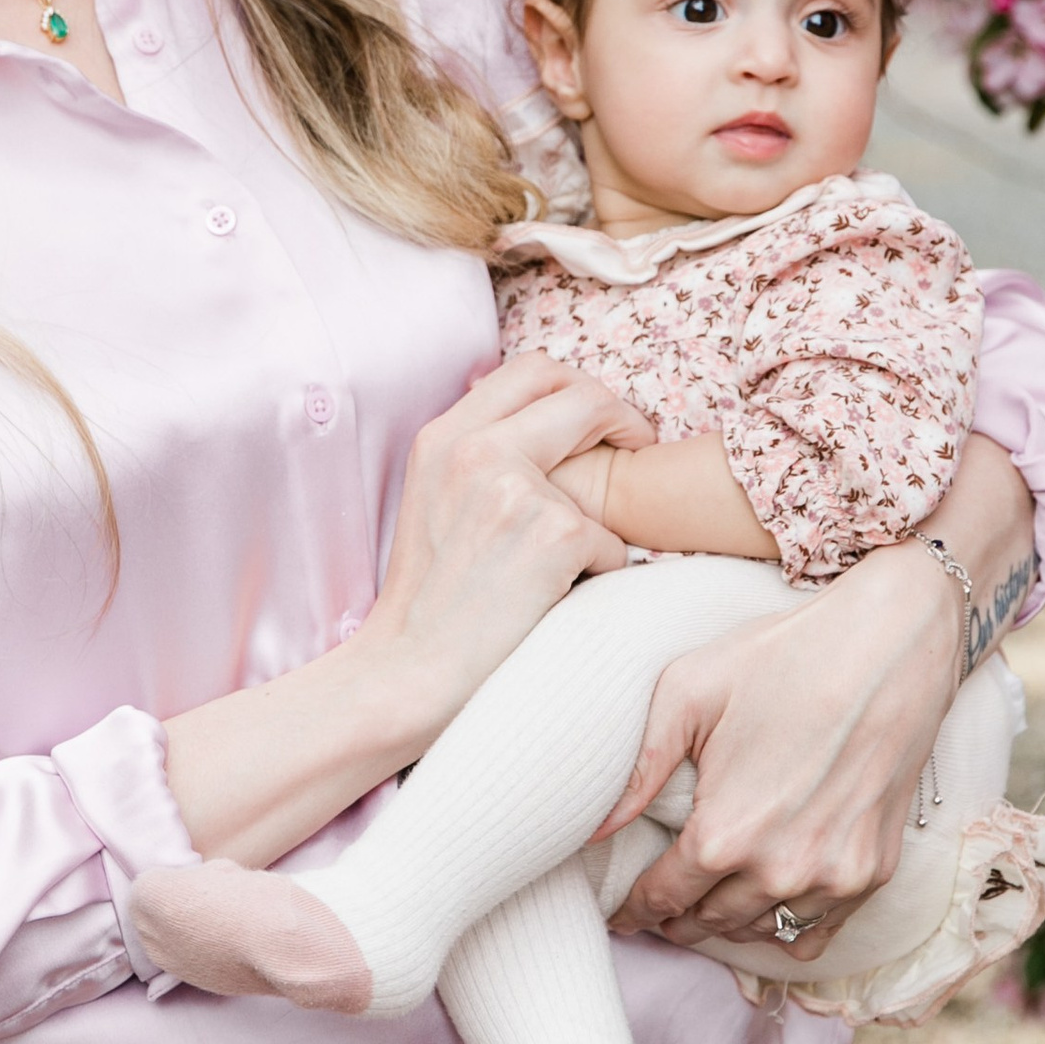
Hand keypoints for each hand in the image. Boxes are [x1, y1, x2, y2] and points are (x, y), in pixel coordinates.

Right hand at [364, 357, 651, 746]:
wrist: (406, 674)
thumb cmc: (426, 603)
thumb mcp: (432, 500)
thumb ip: (476, 455)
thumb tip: (540, 420)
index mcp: (443, 436)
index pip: (531, 369)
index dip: (577, 386)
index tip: (597, 420)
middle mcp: (476, 449)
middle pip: (581, 394)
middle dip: (621, 417)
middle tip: (637, 447)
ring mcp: (516, 488)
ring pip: (606, 480)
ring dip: (602, 522)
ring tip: (566, 568)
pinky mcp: (555, 535)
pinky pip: (613, 545)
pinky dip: (599, 575)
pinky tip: (557, 603)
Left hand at [600, 537, 964, 958]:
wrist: (890, 646)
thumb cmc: (783, 658)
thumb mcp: (688, 692)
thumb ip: (639, 769)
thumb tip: (594, 828)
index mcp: (727, 833)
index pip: (664, 897)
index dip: (634, 908)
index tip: (621, 912)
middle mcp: (782, 870)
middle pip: (709, 921)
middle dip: (676, 918)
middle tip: (658, 910)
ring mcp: (835, 877)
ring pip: (761, 931)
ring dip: (727, 924)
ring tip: (705, 908)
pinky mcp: (875, 871)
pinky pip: (816, 932)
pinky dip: (785, 928)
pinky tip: (764, 908)